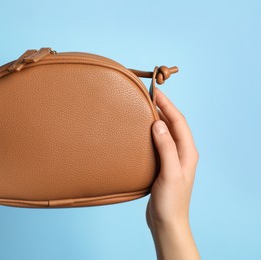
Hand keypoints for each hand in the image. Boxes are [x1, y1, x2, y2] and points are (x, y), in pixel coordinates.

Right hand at [146, 89, 199, 259]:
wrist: (167, 221)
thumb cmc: (171, 201)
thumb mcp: (170, 173)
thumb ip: (166, 148)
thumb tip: (158, 124)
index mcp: (187, 152)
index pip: (178, 122)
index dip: (167, 105)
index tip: (155, 92)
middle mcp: (182, 152)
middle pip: (173, 124)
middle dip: (162, 108)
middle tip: (147, 96)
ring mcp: (173, 158)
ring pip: (165, 132)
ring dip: (157, 119)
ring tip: (143, 108)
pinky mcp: (163, 164)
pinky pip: (158, 142)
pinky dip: (151, 132)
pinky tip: (141, 131)